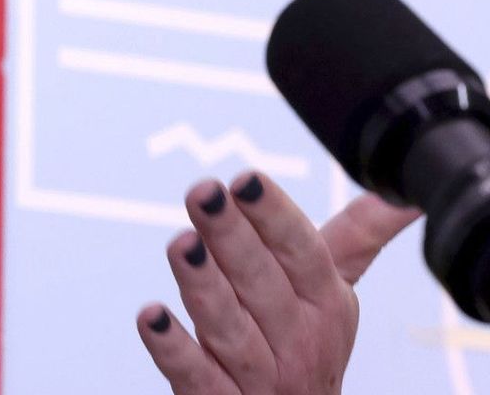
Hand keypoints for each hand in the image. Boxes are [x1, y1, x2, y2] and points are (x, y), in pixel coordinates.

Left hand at [136, 171, 420, 393]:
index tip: (246, 178)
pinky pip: (198, 378)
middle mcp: (299, 340)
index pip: (302, 253)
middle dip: (233, 237)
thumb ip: (357, 237)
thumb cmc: (305, 345)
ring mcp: (261, 377)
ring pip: (232, 329)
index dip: (274, 216)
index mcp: (326, 303)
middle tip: (204, 193)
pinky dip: (175, 350)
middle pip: (262, 283)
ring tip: (180, 245)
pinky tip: (150, 317)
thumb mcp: (333, 292)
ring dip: (205, 287)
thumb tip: (403, 190)